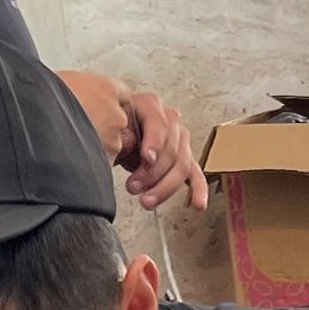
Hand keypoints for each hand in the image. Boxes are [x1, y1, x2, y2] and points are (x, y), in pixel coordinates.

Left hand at [114, 88, 206, 211]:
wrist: (113, 138)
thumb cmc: (111, 130)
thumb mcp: (110, 127)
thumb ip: (119, 134)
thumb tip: (129, 142)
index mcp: (149, 105)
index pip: (159, 122)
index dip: (154, 141)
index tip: (147, 158)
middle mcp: (169, 120)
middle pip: (172, 149)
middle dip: (153, 173)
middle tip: (133, 187)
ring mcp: (179, 140)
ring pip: (182, 165)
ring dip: (165, 187)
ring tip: (146, 201)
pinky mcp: (184, 160)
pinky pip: (195, 175)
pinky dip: (198, 190)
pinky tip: (198, 204)